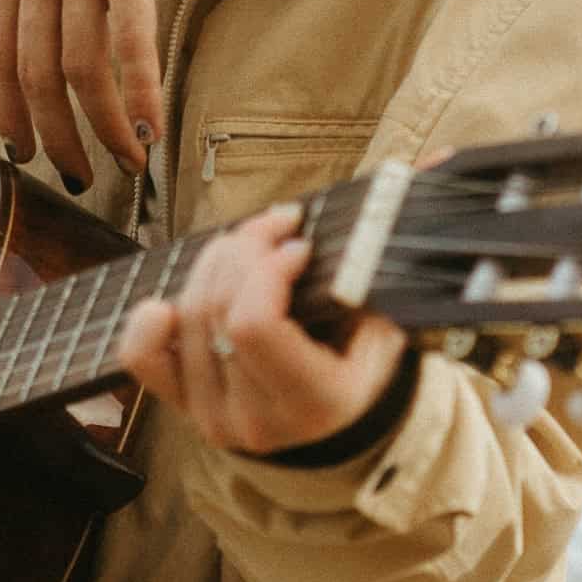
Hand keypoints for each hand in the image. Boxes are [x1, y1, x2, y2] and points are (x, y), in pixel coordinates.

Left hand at [0, 0, 224, 187]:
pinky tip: (150, 129)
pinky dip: (138, 96)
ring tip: (128, 163)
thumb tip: (60, 36)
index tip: (26, 152)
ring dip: (104, 128)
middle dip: (57, 139)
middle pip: (34, 74)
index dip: (9, 112)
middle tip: (82, 178)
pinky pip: (128, 44)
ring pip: (80, 68)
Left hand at [119, 204, 408, 454]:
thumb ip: (402, 243)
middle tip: (275, 224)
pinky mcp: (185, 408)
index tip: (299, 244)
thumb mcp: (391, 313)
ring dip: (212, 263)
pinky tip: (173, 294)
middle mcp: (261, 420)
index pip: (255, 325)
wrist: (340, 423)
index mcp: (317, 402)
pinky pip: (142, 358)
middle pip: (218, 309)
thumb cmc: (368, 355)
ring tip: (246, 244)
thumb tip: (439, 159)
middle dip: (244, 248)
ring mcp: (217, 418)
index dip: (268, 269)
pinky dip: (149, 317)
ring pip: (187, 316)